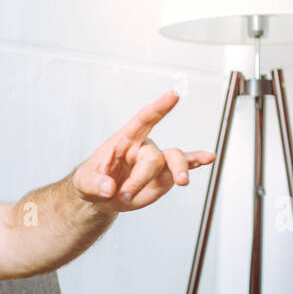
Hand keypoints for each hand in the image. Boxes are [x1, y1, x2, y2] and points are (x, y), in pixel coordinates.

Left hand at [72, 90, 214, 212]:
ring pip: (173, 160)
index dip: (158, 108)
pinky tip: (209, 158)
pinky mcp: (164, 176)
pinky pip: (183, 167)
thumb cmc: (93, 181)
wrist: (102, 198)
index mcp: (125, 140)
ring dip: (178, 171)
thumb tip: (109, 188)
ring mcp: (157, 161)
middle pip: (153, 156)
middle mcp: (144, 147)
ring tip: (182, 181)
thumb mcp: (83, 182)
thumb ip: (94, 183)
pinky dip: (197, 162)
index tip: (173, 95)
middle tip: (124, 195)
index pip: (143, 120)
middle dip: (140, 178)